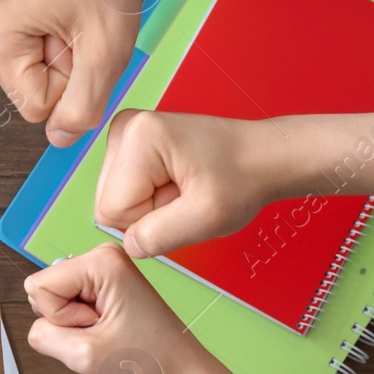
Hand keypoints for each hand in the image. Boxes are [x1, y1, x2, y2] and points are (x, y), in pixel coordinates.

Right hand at [0, 0, 140, 145]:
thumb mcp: (106, 51)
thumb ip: (83, 106)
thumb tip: (61, 139)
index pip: (35, 108)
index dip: (70, 83)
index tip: (78, 39)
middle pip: (29, 94)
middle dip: (63, 69)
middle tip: (76, 26)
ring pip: (31, 78)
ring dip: (61, 56)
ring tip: (71, 17)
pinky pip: (30, 58)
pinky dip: (54, 44)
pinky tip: (63, 14)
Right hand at [24, 243, 204, 373]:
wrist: (182, 371)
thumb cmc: (149, 361)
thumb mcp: (84, 356)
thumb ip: (43, 335)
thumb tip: (35, 324)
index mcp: (101, 261)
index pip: (38, 286)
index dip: (60, 318)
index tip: (96, 327)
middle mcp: (103, 256)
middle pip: (45, 289)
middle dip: (67, 320)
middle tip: (103, 332)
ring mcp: (104, 268)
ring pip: (55, 298)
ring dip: (75, 324)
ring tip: (108, 332)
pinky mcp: (105, 283)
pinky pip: (69, 303)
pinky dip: (83, 324)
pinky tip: (109, 330)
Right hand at [96, 109, 278, 257]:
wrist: (265, 156)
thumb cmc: (245, 177)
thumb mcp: (206, 217)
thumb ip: (160, 236)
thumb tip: (129, 246)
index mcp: (137, 137)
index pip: (110, 210)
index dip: (149, 220)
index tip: (184, 202)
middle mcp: (124, 127)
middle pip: (109, 202)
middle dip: (148, 212)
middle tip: (187, 197)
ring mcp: (127, 132)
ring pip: (116, 197)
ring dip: (152, 204)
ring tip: (186, 189)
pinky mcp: (134, 142)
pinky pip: (126, 188)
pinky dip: (153, 194)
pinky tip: (180, 182)